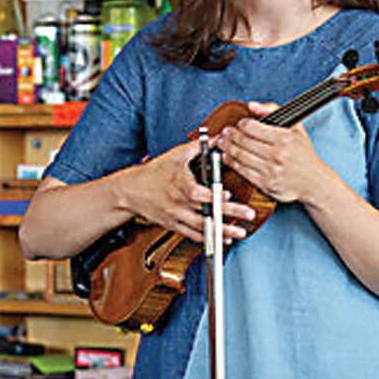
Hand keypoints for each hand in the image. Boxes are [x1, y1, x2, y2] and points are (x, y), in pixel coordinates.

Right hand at [115, 142, 256, 244]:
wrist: (130, 191)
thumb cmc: (153, 173)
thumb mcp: (175, 156)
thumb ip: (198, 147)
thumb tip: (218, 139)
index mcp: (180, 184)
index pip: (198, 192)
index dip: (213, 195)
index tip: (228, 195)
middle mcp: (178, 203)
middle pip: (206, 211)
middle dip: (228, 215)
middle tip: (248, 216)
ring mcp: (176, 216)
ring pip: (202, 227)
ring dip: (222, 231)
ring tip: (239, 233)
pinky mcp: (173, 225)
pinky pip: (192, 235)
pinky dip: (208, 238)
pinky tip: (222, 239)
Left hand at [217, 102, 334, 204]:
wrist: (314, 182)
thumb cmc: (304, 154)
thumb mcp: (296, 127)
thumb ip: (274, 111)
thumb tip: (252, 106)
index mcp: (284, 139)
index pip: (251, 127)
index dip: (241, 124)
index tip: (238, 124)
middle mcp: (277, 155)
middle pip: (242, 141)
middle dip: (229, 135)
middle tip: (225, 132)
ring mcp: (270, 170)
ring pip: (239, 156)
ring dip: (226, 147)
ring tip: (221, 142)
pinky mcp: (265, 184)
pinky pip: (242, 171)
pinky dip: (231, 162)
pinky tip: (227, 156)